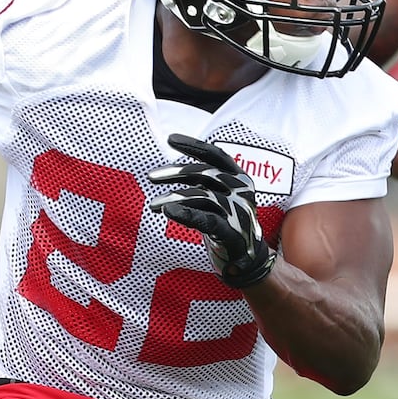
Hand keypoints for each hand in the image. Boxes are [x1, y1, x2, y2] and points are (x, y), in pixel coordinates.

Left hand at [148, 134, 275, 287]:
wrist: (246, 259)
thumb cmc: (227, 222)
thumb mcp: (218, 196)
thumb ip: (202, 182)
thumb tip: (171, 168)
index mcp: (240, 178)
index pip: (216, 155)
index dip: (194, 145)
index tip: (171, 139)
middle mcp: (241, 191)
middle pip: (204, 174)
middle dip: (174, 173)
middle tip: (151, 176)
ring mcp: (238, 212)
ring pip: (201, 196)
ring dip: (173, 198)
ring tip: (153, 205)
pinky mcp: (232, 233)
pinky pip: (206, 220)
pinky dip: (186, 214)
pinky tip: (169, 211)